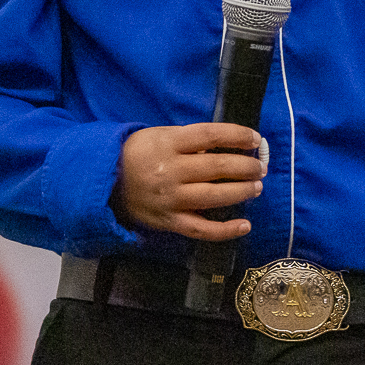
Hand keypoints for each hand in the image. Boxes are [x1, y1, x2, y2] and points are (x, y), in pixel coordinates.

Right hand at [114, 122, 264, 240]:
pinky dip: (225, 230)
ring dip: (241, 191)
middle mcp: (171, 171)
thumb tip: (225, 147)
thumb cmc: (137, 153)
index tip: (255, 138)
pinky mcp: (169, 221)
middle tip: (260, 166)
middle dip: (246, 166)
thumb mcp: (159, 135)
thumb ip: (190, 141)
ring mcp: (170, 199)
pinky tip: (245, 225)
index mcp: (168, 143)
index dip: (237, 135)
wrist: (104, 181)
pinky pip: (201, 229)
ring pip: (214, 196)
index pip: (211, 135)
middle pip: (217, 166)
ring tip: (256, 187)